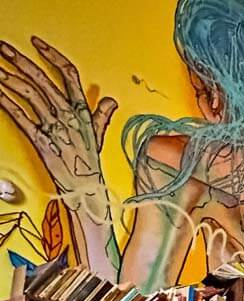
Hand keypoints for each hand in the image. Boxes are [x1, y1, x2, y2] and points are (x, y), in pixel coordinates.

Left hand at [0, 37, 118, 275]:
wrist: (87, 191)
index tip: (37, 43)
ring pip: (30, 94)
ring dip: (9, 78)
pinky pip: (21, 116)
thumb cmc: (91, 165)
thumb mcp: (99, 136)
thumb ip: (101, 115)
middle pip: (42, 79)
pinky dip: (7, 102)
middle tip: (3, 47)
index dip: (52, 56)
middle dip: (19, 60)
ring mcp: (54, 127)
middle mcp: (68, 115)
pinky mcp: (41, 140)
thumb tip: (110, 100)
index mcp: (83, 111)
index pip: (69, 75)